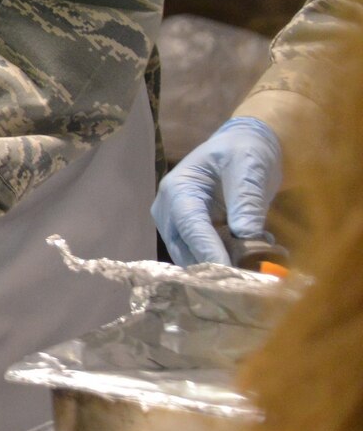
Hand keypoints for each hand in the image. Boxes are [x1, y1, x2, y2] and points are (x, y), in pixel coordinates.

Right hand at [153, 116, 281, 265]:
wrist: (247, 149)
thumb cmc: (245, 152)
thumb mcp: (249, 167)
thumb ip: (246, 200)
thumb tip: (247, 236)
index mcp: (178, 189)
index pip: (191, 226)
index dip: (210, 252)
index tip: (231, 275)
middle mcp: (170, 211)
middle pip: (185, 250)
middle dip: (216, 268)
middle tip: (250, 282)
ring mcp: (180, 226)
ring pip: (195, 260)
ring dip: (225, 269)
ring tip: (260, 265)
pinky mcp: (195, 237)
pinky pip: (207, 258)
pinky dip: (230, 263)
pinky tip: (256, 256)